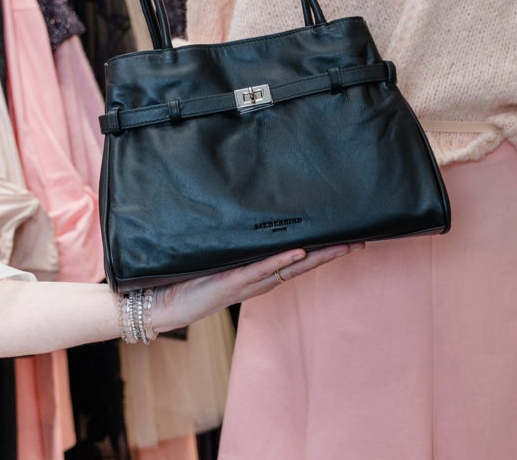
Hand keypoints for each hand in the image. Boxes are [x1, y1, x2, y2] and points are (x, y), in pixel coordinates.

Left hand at [153, 243, 363, 331]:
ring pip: (288, 268)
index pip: (297, 259)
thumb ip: (233, 241)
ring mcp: (246, 283)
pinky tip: (298, 252)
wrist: (159, 303)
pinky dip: (280, 261)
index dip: (322, 249)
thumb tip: (246, 213)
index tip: (345, 237)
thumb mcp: (215, 255)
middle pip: (302, 265)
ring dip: (316, 257)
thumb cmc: (185, 279)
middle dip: (331, 254)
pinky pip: (259, 270)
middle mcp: (257, 279)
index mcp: (257, 272)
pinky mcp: (229, 283)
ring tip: (341, 246)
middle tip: (358, 241)